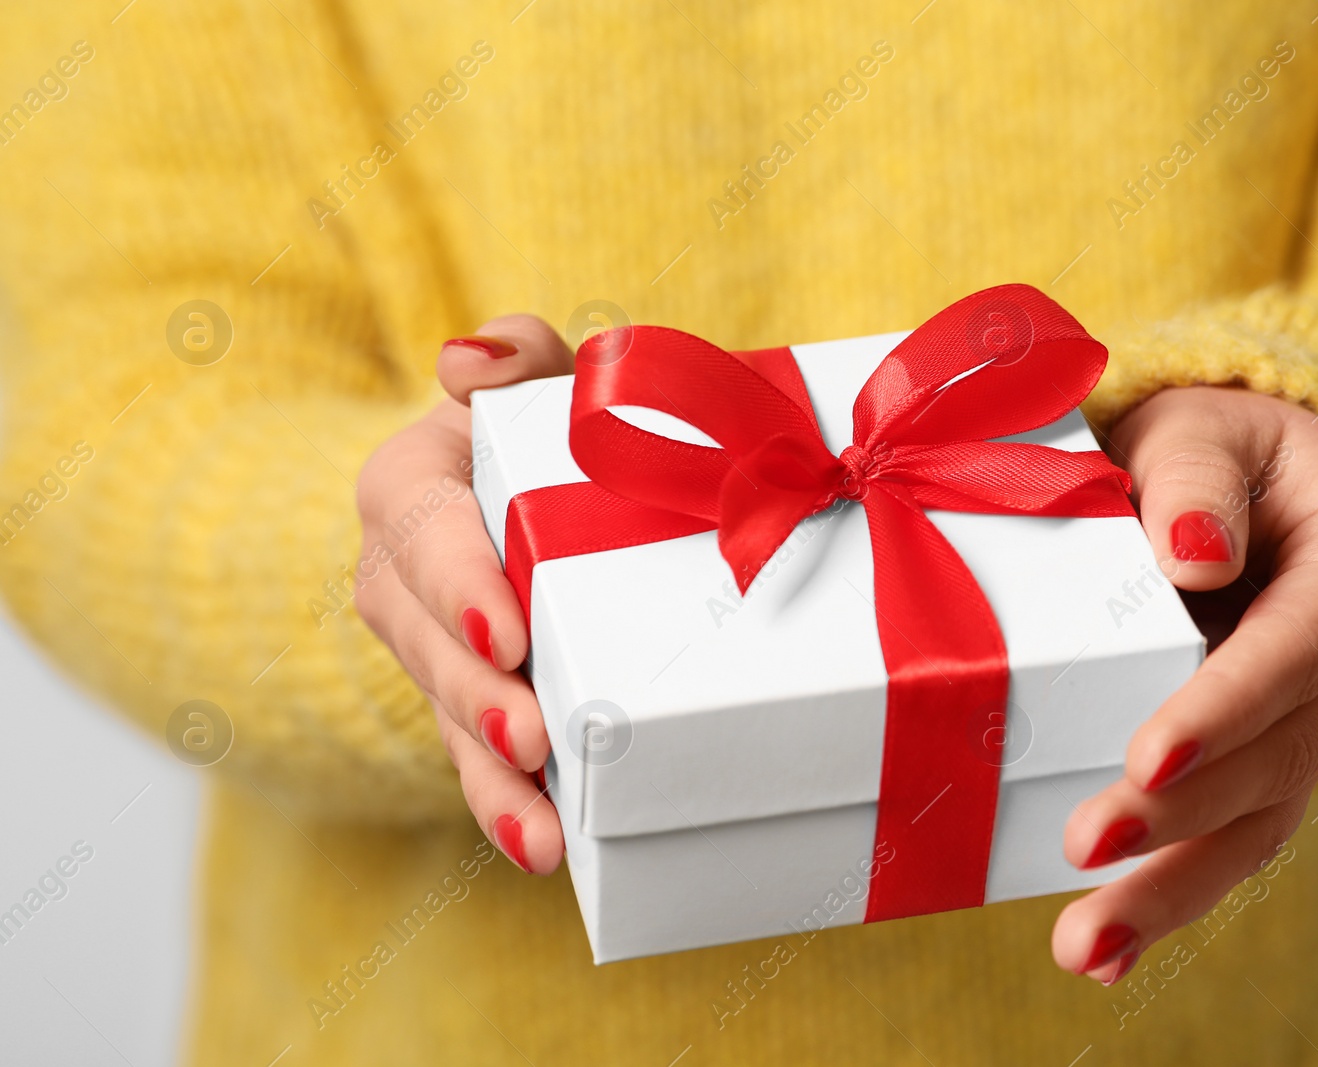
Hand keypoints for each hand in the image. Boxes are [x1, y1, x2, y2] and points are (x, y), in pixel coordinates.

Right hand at [355, 316, 573, 874]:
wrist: (524, 501)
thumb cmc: (537, 435)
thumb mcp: (531, 381)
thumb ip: (516, 356)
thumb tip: (469, 359)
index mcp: (411, 490)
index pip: (422, 531)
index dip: (457, 581)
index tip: (506, 626)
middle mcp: (402, 580)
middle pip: (429, 642)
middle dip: (477, 692)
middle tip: (534, 733)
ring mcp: (431, 654)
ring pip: (449, 715)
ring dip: (492, 776)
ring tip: (539, 829)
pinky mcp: (468, 706)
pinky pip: (476, 759)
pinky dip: (506, 804)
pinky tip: (541, 849)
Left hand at [1051, 386, 1317, 982]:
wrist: (1242, 483)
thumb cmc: (1216, 447)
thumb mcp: (1203, 427)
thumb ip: (1196, 479)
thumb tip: (1197, 559)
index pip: (1298, 647)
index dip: (1227, 709)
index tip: (1151, 759)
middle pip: (1281, 755)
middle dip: (1183, 814)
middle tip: (1088, 847)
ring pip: (1262, 821)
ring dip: (1175, 887)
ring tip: (1086, 946)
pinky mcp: (1274, 760)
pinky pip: (1235, 834)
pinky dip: (1174, 889)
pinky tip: (1108, 952)